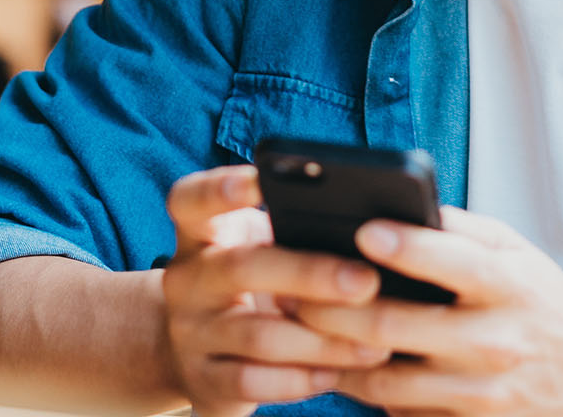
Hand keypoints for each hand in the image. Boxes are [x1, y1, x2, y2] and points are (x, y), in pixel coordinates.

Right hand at [161, 166, 393, 416]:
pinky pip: (254, 382)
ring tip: (375, 343)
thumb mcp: (257, 249)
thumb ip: (292, 233)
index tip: (261, 178)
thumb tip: (375, 228)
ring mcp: (190, 333)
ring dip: (323, 340)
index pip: (191, 200)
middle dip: (310, 274)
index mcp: (199, 235)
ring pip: (258, 335)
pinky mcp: (203, 380)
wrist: (194, 352)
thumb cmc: (249, 285)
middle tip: (366, 281)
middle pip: (241, 268)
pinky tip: (338, 374)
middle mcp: (186, 280)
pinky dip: (301, 380)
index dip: (221, 188)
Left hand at [288, 208, 562, 415]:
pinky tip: (331, 363)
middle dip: (331, 307)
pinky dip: (359, 388)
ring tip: (294, 327)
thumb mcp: (516, 253)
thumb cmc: (540, 301)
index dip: (407, 246)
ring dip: (330, 354)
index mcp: (510, 286)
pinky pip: (398, 411)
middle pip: (396, 327)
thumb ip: (459, 230)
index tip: (363, 227)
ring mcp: (480, 393)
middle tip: (288, 287)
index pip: (455, 262)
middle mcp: (495, 341)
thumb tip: (394, 206)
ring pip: (384, 379)